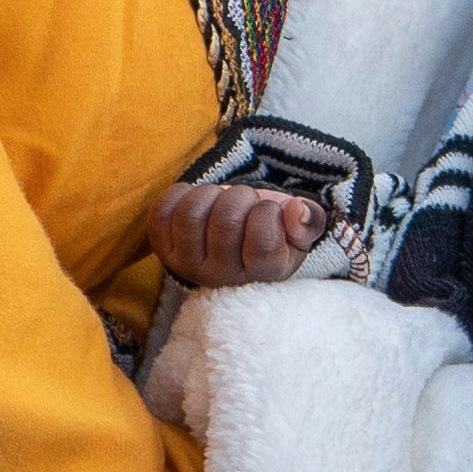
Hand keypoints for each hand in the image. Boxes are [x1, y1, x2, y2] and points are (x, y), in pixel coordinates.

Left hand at [150, 180, 329, 286]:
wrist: (237, 242)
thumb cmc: (273, 233)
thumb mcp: (298, 230)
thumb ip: (309, 220)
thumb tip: (296, 211)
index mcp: (261, 276)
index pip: (262, 242)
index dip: (267, 212)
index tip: (268, 211)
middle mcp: (222, 278)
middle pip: (225, 222)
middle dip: (240, 197)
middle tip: (245, 202)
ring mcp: (188, 265)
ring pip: (191, 215)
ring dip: (209, 193)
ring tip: (220, 200)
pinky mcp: (164, 249)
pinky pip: (163, 211)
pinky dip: (181, 194)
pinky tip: (198, 201)